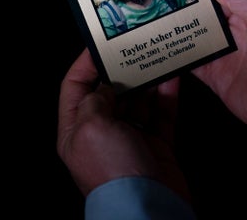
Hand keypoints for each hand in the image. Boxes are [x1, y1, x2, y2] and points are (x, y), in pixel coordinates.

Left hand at [56, 48, 190, 200]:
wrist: (148, 206)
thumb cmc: (112, 172)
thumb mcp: (92, 127)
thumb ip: (95, 99)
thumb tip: (105, 85)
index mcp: (75, 130)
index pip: (75, 87)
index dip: (86, 64)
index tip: (100, 44)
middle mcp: (101, 133)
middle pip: (109, 92)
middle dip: (122, 70)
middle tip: (134, 48)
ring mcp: (130, 140)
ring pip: (138, 101)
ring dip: (147, 81)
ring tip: (156, 58)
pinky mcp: (156, 145)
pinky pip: (161, 114)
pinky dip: (167, 96)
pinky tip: (172, 78)